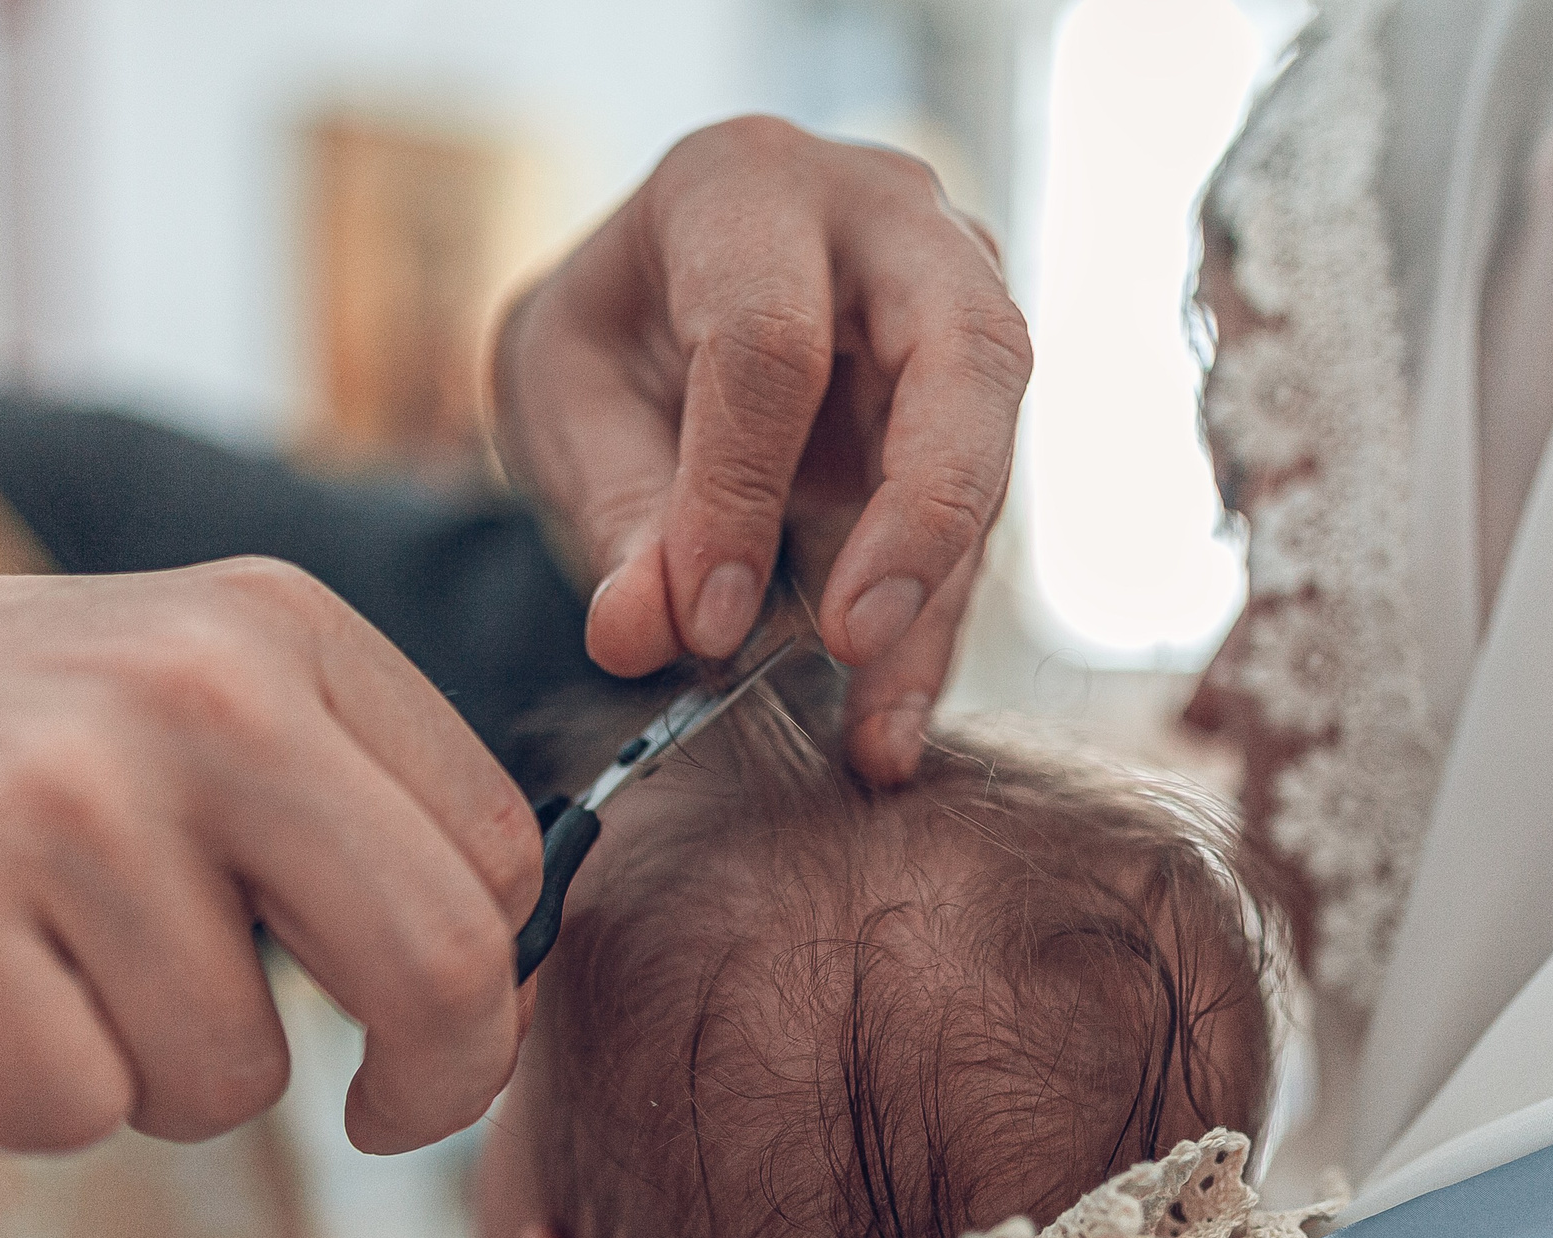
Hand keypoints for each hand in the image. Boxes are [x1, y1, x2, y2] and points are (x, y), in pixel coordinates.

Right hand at [0, 561, 541, 1155]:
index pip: (499, 853)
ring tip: (65, 972)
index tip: (420, 1034)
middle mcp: (192, 681)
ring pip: (235, 1076)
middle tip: (376, 1113)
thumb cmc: (2, 754)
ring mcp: (59, 784)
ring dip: (165, 1079)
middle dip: (434, 1084)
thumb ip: (356, 814)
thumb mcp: (197, 705)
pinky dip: (35, 1100)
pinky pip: (78, 1109)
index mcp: (282, 622)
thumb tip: (510, 985)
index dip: (489, 986)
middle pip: (441, 964)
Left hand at [491, 117, 1031, 785]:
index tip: (697, 622)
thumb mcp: (565, 394)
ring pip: (986, 449)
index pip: (770, 341)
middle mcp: (887, 223)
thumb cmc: (613, 320)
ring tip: (876, 736)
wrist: (663, 294)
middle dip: (919, 512)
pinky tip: (887, 725)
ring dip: (931, 605)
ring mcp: (957, 304)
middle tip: (854, 640)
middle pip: (962, 356)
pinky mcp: (978, 405)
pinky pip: (971, 525)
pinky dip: (930, 632)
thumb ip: (612, 507)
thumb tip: (640, 634)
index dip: (735, 490)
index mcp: (747, 185)